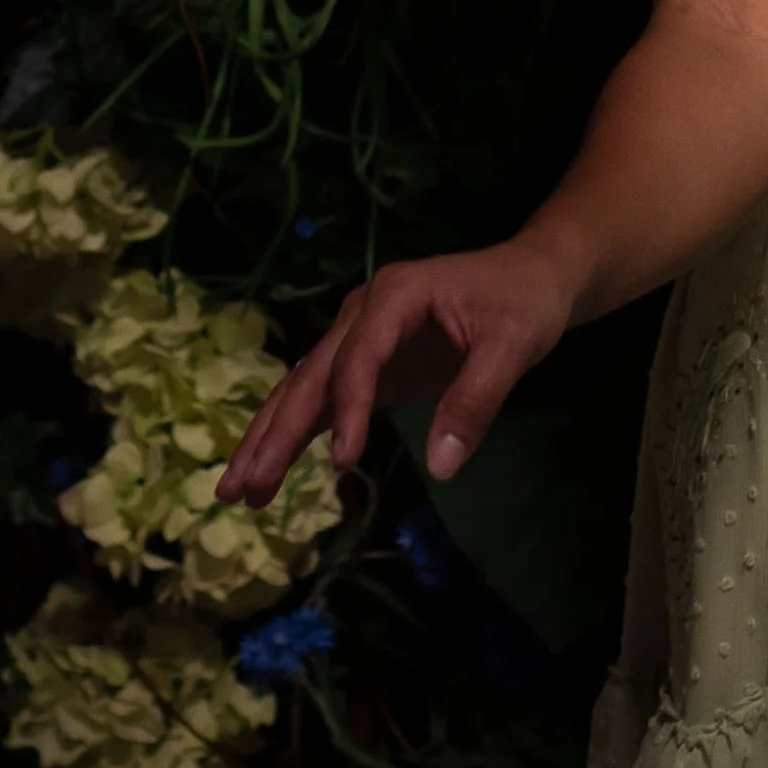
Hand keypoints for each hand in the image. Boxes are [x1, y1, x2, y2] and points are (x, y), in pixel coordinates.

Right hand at [213, 233, 573, 504]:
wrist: (532, 276)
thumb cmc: (524, 302)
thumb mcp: (514, 346)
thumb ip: (477, 401)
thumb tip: (442, 466)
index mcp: (396, 294)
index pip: (360, 356)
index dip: (348, 408)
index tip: (343, 461)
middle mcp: (364, 311)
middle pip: (314, 374)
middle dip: (276, 432)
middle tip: (244, 487)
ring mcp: (360, 336)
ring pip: (305, 389)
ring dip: (270, 437)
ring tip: (235, 491)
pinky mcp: (369, 363)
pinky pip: (323, 399)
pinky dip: (296, 434)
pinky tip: (267, 470)